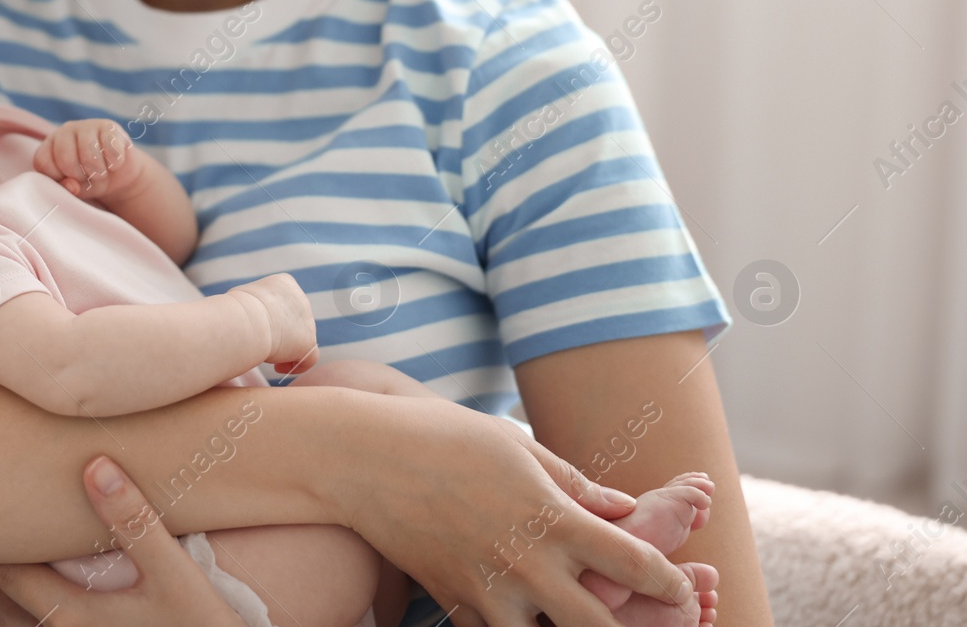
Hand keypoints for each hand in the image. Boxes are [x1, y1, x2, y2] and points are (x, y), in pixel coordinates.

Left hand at [0, 455, 248, 626]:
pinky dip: (33, 617)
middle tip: (0, 527)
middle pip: (2, 603)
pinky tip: (61, 596)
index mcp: (70, 616)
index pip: (7, 573)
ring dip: (11, 596)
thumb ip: (135, 520)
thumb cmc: (202, 626)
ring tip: (20, 562)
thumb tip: (95, 465)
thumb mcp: (174, 572)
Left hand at [33, 119, 141, 200]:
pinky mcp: (109, 126)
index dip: (58, 178)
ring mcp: (87, 125)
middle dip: (80, 176)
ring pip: (89, 156)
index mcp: (49, 145)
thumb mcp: (72, 188)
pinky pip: (111, 150)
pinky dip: (115, 164)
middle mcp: (65, 131)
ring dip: (99, 172)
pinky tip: (114, 163)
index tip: (70, 180)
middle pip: (65, 159)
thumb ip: (65, 188)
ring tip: (101, 172)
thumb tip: (73, 186)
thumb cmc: (88, 180)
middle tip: (88, 177)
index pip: (43, 162)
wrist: (117, 174)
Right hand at [227, 273, 316, 374]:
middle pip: (294, 321)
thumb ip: (252, 303)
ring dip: (285, 350)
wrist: (246, 320)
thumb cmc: (235, 309)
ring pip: (301, 339)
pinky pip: (310, 357)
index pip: (283, 302)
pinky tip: (279, 368)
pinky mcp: (309, 341)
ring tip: (266, 357)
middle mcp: (301, 299)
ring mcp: (307, 320)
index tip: (260, 328)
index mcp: (284, 283)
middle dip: (281, 335)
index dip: (273, 317)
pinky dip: (296, 365)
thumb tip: (244, 313)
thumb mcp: (241, 297)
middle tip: (262, 345)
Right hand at [331, 393, 699, 626]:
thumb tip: (623, 510)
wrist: (360, 458)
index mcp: (552, 516)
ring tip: (578, 617)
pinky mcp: (454, 602)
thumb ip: (573, 484)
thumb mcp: (515, 447)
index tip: (683, 586)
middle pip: (603, 626)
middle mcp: (527, 563)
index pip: (636, 564)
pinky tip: (522, 614)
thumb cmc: (441, 435)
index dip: (670, 583)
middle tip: (654, 624)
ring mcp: (488, 590)